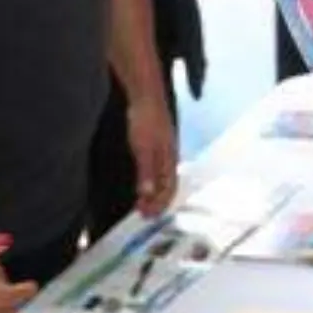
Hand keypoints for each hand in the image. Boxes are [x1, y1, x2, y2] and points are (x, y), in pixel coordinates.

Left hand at [128, 96, 178, 217]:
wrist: (145, 96)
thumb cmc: (146, 120)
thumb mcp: (143, 149)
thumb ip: (146, 172)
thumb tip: (148, 194)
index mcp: (170, 160)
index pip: (169, 189)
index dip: (160, 204)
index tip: (148, 216)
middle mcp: (169, 158)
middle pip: (167, 186)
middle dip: (157, 203)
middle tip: (144, 214)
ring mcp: (163, 151)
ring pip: (162, 179)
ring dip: (153, 194)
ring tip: (142, 203)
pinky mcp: (155, 146)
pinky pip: (157, 170)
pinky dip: (150, 182)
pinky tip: (143, 184)